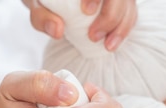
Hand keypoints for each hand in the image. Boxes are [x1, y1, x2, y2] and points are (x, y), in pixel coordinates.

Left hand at [21, 0, 136, 50]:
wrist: (50, 0)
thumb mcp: (35, 4)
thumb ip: (42, 16)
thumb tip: (58, 31)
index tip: (86, 11)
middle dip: (110, 16)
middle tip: (93, 36)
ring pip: (128, 3)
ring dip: (121, 26)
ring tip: (107, 46)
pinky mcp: (120, 1)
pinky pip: (130, 12)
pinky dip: (123, 29)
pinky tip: (112, 43)